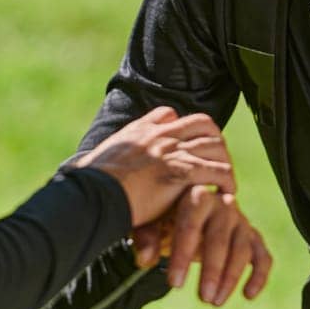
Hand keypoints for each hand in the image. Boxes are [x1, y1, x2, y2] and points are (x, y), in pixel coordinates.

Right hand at [74, 106, 234, 226]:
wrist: (94, 194)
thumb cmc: (90, 186)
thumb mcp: (93, 161)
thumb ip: (100, 159)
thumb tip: (82, 168)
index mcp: (140, 131)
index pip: (168, 115)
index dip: (182, 127)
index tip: (187, 143)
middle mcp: (160, 136)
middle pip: (202, 125)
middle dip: (214, 140)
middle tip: (217, 160)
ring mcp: (173, 151)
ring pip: (215, 146)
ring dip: (224, 162)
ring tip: (226, 179)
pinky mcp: (183, 172)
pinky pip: (218, 172)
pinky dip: (227, 181)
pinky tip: (228, 194)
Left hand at [132, 187, 272, 304]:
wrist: (186, 210)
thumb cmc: (165, 217)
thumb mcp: (151, 222)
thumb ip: (147, 237)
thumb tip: (144, 259)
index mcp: (196, 196)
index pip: (191, 225)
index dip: (183, 256)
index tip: (174, 283)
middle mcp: (222, 205)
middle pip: (220, 238)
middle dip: (212, 270)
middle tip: (203, 298)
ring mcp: (240, 220)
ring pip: (241, 248)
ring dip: (230, 277)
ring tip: (214, 302)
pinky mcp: (252, 236)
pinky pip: (262, 256)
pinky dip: (259, 275)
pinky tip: (248, 295)